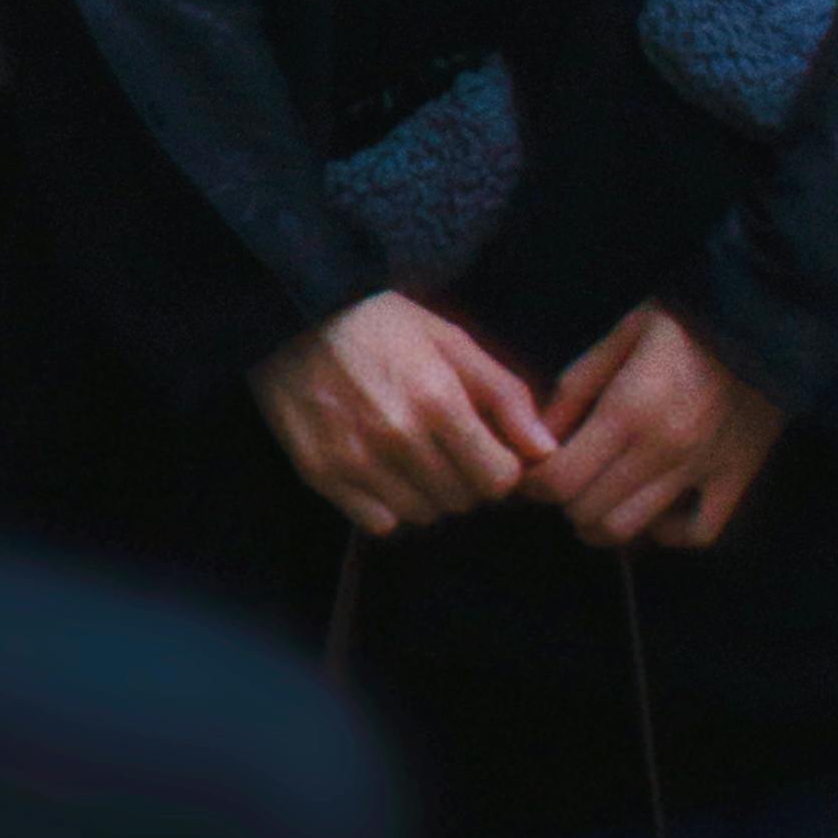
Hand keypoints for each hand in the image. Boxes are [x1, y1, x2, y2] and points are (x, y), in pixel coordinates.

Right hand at [248, 291, 549, 535]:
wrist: (292, 314)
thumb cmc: (381, 323)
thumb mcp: (450, 340)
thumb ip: (504, 394)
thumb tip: (545, 450)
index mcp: (439, 401)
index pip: (499, 480)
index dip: (501, 466)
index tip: (487, 448)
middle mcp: (399, 439)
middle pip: (463, 501)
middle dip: (465, 477)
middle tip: (446, 443)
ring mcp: (357, 463)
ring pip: (424, 515)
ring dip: (428, 492)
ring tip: (412, 452)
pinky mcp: (322, 477)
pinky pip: (379, 523)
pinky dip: (388, 505)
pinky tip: (381, 468)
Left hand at [536, 303, 782, 551]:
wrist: (766, 313)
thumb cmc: (687, 318)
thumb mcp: (622, 333)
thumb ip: (577, 384)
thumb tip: (540, 435)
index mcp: (628, 408)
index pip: (562, 479)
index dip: (535, 485)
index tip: (532, 474)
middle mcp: (662, 449)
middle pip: (589, 512)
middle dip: (565, 503)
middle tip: (566, 482)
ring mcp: (701, 469)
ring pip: (632, 530)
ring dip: (602, 525)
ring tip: (598, 500)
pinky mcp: (736, 478)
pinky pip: (697, 533)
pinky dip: (668, 534)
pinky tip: (655, 511)